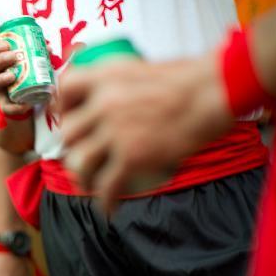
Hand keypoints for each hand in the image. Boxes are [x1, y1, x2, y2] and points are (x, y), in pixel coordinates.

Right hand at [0, 40, 33, 116]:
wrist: (26, 96)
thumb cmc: (25, 72)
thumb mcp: (29, 61)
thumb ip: (37, 54)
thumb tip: (48, 47)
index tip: (7, 44)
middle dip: (0, 59)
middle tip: (14, 56)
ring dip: (0, 78)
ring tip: (12, 76)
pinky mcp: (4, 104)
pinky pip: (6, 107)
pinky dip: (15, 107)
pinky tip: (25, 104)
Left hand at [58, 53, 233, 214]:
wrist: (213, 93)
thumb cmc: (187, 80)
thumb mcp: (141, 67)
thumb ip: (117, 82)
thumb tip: (105, 97)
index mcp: (106, 76)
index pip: (65, 89)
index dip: (62, 107)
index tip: (68, 118)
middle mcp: (104, 103)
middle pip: (68, 133)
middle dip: (72, 148)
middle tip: (82, 156)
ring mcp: (116, 132)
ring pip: (79, 163)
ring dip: (82, 177)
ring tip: (91, 183)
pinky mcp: (132, 157)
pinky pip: (107, 186)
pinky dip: (106, 202)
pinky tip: (110, 208)